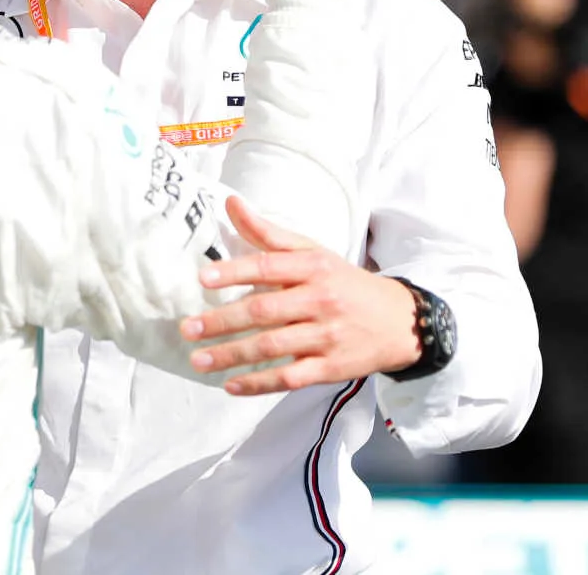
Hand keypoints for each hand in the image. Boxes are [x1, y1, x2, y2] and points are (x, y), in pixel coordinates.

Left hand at [180, 197, 420, 394]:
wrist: (399, 321)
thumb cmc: (344, 283)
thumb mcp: (313, 251)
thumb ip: (268, 233)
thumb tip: (230, 203)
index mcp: (314, 267)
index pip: (269, 266)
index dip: (235, 272)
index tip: (204, 279)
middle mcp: (320, 299)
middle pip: (265, 310)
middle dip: (223, 321)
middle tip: (188, 328)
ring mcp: (326, 336)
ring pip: (273, 346)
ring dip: (232, 355)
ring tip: (199, 360)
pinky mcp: (331, 367)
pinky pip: (290, 377)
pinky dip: (259, 383)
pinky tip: (231, 385)